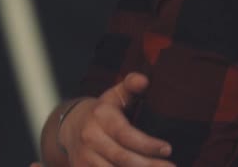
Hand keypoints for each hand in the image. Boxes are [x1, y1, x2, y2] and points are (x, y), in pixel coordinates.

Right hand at [58, 73, 174, 166]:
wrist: (68, 126)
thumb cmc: (101, 112)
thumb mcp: (114, 96)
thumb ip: (130, 87)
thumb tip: (143, 79)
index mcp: (100, 116)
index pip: (125, 133)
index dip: (147, 144)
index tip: (168, 149)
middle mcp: (90, 137)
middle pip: (122, 157)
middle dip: (148, 165)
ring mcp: (84, 156)